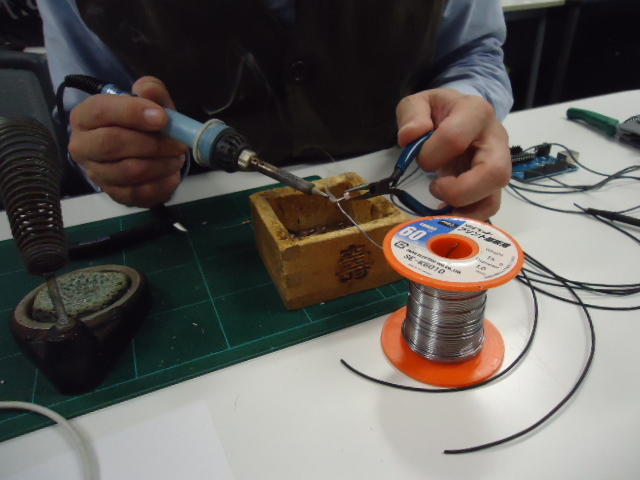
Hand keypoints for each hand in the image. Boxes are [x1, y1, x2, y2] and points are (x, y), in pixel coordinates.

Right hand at [68, 76, 187, 207]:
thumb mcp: (150, 101)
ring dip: (161, 164)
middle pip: (112, 143)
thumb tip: (148, 90)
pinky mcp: (114, 194)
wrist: (144, 153)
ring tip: (177, 157)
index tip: (162, 118)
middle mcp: (83, 146)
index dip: (133, 113)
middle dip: (152, 143)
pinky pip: (140, 192)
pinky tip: (171, 173)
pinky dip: (162, 183)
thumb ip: (151, 91)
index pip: (101, 110)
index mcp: (85, 117)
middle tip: (178, 143)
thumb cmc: (142, 123)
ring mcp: (97, 173)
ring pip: (129, 171)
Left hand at [396, 88, 510, 219]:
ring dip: (463, 210)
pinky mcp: (492, 185)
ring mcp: (499, 165)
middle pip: (494, 173)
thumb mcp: (420, 102)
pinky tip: (446, 214)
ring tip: (440, 208)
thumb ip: (411, 114)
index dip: (430, 154)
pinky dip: (466, 217)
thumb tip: (410, 136)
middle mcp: (495, 140)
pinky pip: (488, 209)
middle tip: (435, 188)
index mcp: (476, 112)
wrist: (460, 116)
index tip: (420, 158)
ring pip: (493, 198)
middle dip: (458, 190)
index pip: (455, 138)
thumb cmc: (440, 112)